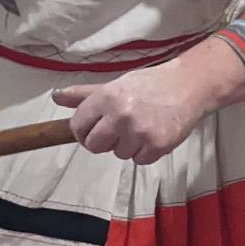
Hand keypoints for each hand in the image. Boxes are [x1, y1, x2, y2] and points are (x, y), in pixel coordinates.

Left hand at [52, 65, 205, 164]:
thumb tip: (56, 97)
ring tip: (141, 127)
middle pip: (93, 145)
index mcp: (106, 97)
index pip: (77, 126)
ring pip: (117, 154)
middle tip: (118, 130)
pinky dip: (144, 152)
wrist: (188, 86)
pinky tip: (153, 134)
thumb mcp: (115, 85)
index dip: (82, 131)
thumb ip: (84, 95)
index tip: (93, 129)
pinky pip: (138, 160)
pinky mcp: (156, 146)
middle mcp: (120, 114)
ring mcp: (138, 132)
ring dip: (127, 146)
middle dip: (103, 141)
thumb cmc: (149, 85)